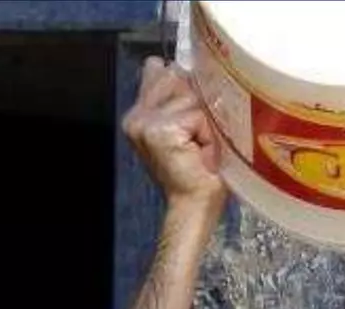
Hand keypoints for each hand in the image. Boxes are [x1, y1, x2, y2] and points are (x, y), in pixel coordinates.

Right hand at [122, 57, 225, 211]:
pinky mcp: (160, 131)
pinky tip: (201, 153)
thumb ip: (177, 96)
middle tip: (196, 140)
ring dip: (205, 122)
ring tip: (200, 147)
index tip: (190, 114)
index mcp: (139, 113)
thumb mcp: (187, 127)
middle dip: (197, 106)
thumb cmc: (197, 172)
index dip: (183, 84)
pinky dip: (207, 134)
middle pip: (178, 79)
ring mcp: (145, 122)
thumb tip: (172, 65)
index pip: (159, 70)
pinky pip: (197, 115)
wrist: (193, 205)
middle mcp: (137, 115)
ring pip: (190, 96)